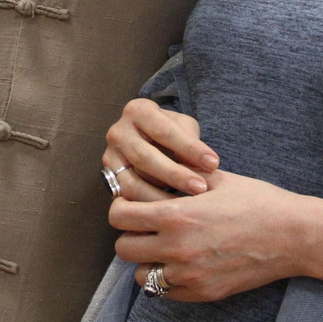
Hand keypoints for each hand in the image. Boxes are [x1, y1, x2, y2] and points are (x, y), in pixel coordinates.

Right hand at [102, 98, 217, 200]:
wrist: (145, 139)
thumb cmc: (170, 132)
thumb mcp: (182, 126)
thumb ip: (191, 140)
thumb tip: (202, 164)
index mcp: (138, 110)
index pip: (165, 130)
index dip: (190, 148)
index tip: (214, 163)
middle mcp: (118, 131)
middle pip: (146, 157)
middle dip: (176, 175)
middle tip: (201, 188)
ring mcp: (110, 156)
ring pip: (133, 182)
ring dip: (161, 196)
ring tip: (186, 205)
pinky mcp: (108, 178)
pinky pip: (127, 196)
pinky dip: (148, 204)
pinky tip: (167, 210)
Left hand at [111, 170, 322, 302]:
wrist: (292, 236)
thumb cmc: (256, 201)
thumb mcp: (215, 177)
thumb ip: (179, 175)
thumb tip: (156, 165)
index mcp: (176, 214)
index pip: (119, 216)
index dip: (122, 207)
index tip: (133, 204)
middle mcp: (177, 248)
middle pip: (123, 248)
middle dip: (131, 234)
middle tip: (146, 226)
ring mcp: (189, 275)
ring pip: (141, 275)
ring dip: (146, 260)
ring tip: (164, 246)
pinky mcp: (203, 293)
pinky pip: (165, 292)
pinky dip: (166, 278)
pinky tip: (181, 262)